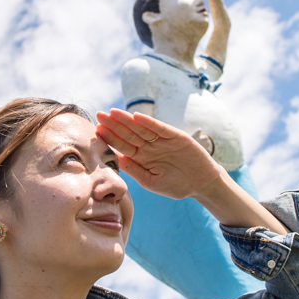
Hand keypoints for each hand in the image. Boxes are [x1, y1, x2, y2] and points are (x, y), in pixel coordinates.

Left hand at [96, 109, 221, 199]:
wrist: (201, 184)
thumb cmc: (176, 186)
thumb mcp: (151, 182)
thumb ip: (134, 170)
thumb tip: (115, 160)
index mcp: (141, 158)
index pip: (122, 146)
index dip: (110, 138)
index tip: (96, 131)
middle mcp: (149, 147)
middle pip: (128, 134)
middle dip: (114, 125)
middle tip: (99, 115)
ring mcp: (162, 141)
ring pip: (141, 128)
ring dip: (127, 120)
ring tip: (113, 112)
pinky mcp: (176, 136)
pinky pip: (160, 128)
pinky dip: (149, 122)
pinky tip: (137, 117)